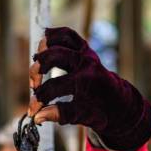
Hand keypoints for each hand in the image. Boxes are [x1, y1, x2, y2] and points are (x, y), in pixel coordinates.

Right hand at [28, 27, 150, 150]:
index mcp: (86, 82)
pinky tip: (44, 48)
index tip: (33, 111)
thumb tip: (37, 116)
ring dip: (43, 52)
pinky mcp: (84, 48)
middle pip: (53, 57)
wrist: (117, 102)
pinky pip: (66, 34)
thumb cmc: (100, 111)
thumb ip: (61, 115)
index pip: (54, 88)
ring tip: (38, 67)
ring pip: (58, 40)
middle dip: (37, 72)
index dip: (39, 101)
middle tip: (34, 86)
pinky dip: (53, 36)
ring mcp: (85, 53)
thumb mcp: (82, 117)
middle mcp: (86, 63)